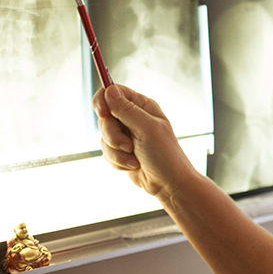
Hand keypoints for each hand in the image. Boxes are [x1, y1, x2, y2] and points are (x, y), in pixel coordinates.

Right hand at [94, 84, 199, 200]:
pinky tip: (132, 165)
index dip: (104, 101)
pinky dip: (116, 161)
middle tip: (128, 145)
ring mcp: (126, 134)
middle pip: (104, 117)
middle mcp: (133, 118)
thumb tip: (110, 90)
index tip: (103, 114)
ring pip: (103, 137)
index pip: (114, 92)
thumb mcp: (147, 129)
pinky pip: (105, 152)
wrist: (167, 183)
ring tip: (134, 158)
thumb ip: (127, 110)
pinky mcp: (120, 150)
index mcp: (143, 106)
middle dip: (112, 135)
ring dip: (116, 151)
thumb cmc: (164, 154)